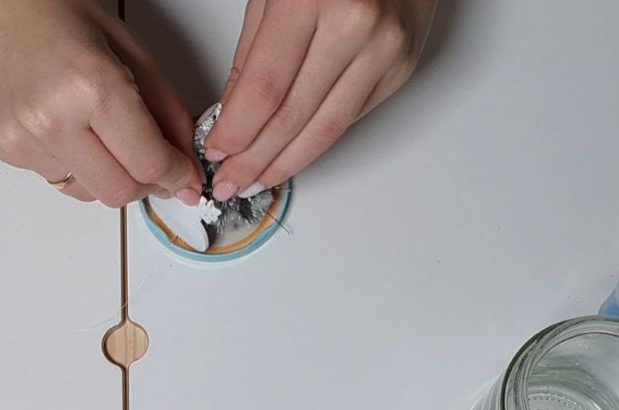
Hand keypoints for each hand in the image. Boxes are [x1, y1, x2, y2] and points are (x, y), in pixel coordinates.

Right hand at [0, 0, 203, 207]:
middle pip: (120, 193)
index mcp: (90, 87)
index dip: (177, 175)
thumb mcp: (124, 44)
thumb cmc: (48, 7)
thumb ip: (163, 105)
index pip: (148, 163)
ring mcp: (24, 142)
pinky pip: (59, 179)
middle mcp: (52, 122)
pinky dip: (79, 166)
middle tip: (157, 164)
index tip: (186, 175)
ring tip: (106, 134)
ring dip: (111, 175)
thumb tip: (185, 155)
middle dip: (147, 184)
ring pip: (89, 193)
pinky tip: (73, 129)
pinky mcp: (6, 152)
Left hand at [204, 0, 438, 200]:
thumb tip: (231, 116)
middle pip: (294, 116)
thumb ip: (251, 55)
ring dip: (286, 163)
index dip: (237, 130)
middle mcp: (355, 27)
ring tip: (258, 180)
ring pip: (326, 129)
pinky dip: (317, 142)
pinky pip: (350, 118)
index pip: (265, 89)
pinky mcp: (401, 69)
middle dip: (256, 158)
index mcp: (312, 0)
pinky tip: (292, 155)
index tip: (218, 151)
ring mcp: (384, 51)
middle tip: (231, 181)